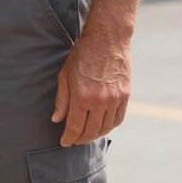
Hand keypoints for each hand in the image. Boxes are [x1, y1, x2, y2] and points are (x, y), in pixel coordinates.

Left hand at [52, 30, 130, 145]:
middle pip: (90, 131)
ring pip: (105, 128)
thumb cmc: (82, 54)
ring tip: (86, 135)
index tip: (64, 143)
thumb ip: (62, 99)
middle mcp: (100, 101)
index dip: (69, 137)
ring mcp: (115, 100)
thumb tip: (56, 120)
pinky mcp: (125, 96)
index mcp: (82, 96)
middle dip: (80, 138)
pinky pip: (118, 119)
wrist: (107, 39)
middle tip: (73, 140)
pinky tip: (102, 126)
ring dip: (95, 135)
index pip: (75, 126)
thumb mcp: (65, 74)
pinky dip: (109, 126)